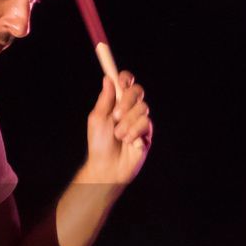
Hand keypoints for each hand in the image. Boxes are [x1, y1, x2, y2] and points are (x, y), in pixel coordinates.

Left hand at [84, 71, 152, 186]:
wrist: (107, 167)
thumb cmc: (99, 144)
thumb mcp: (97, 119)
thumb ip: (105, 99)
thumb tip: (107, 78)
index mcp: (116, 103)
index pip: (125, 83)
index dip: (125, 79)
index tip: (121, 83)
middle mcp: (129, 110)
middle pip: (138, 91)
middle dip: (127, 101)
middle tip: (116, 115)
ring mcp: (139, 121)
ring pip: (142, 108)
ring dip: (127, 123)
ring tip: (119, 135)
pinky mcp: (147, 133)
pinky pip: (146, 123)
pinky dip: (134, 132)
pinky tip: (128, 142)